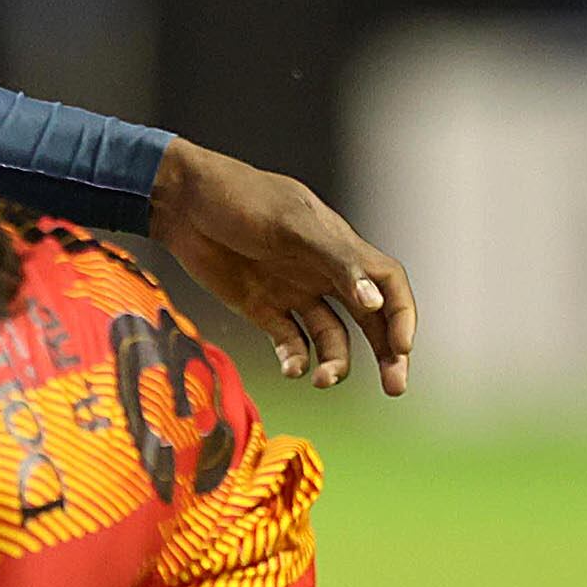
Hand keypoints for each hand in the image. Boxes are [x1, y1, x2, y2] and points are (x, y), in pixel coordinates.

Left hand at [147, 139, 415, 393]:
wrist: (184, 203)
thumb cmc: (242, 199)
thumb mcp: (292, 224)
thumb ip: (336, 261)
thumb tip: (375, 302)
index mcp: (340, 248)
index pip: (388, 284)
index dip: (402, 316)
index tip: (402, 348)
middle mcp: (324, 273)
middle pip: (370, 319)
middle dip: (387, 353)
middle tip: (395, 388)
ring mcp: (294, 292)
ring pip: (332, 338)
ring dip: (336, 363)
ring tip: (322, 380)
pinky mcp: (262, 308)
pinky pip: (291, 343)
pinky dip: (296, 360)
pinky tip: (291, 369)